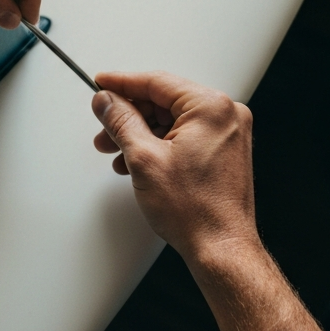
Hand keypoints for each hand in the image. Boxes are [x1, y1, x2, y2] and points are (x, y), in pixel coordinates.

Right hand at [91, 71, 257, 259]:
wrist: (221, 248)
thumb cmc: (196, 211)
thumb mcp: (144, 158)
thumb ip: (121, 121)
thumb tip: (107, 101)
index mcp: (211, 107)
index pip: (157, 82)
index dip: (122, 83)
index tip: (101, 84)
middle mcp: (225, 115)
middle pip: (164, 101)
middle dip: (129, 117)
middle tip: (104, 129)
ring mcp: (228, 134)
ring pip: (172, 121)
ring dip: (141, 134)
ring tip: (117, 153)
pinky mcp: (224, 152)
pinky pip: (185, 136)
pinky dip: (159, 145)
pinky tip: (138, 162)